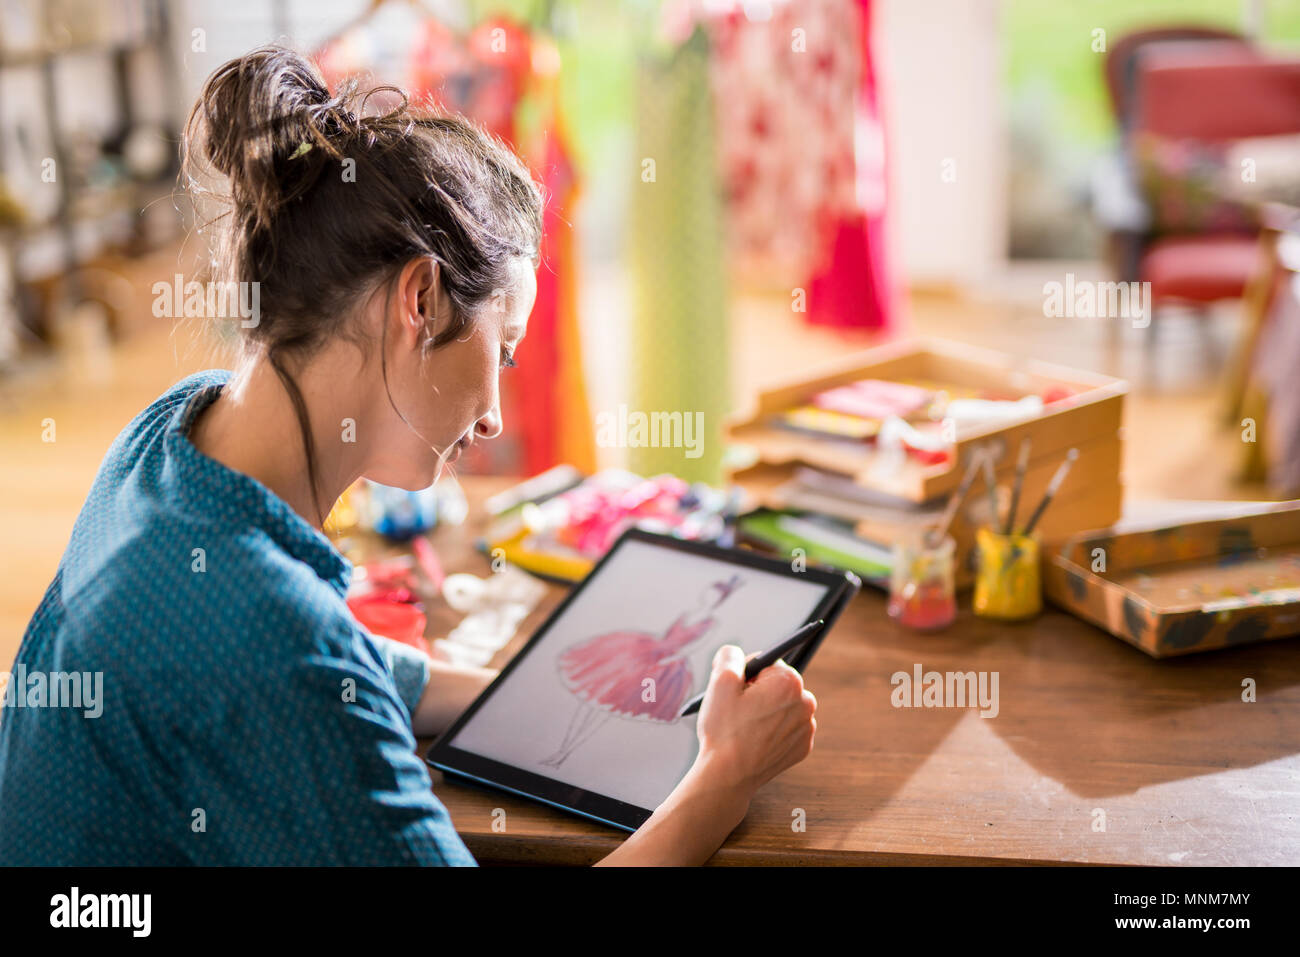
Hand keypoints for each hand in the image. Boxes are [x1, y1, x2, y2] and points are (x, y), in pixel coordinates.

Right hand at [692, 644, 816, 801]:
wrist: (728, 776)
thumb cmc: (724, 730)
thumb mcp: (720, 682)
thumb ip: (729, 655)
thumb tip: (735, 653)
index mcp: (789, 682)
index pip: (768, 663)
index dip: (748, 675)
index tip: (739, 691)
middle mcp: (806, 703)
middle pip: (778, 685)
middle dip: (759, 692)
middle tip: (739, 710)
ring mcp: (806, 728)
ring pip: (782, 707)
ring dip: (766, 711)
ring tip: (746, 728)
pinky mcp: (802, 747)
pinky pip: (787, 728)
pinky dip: (773, 731)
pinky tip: (756, 741)